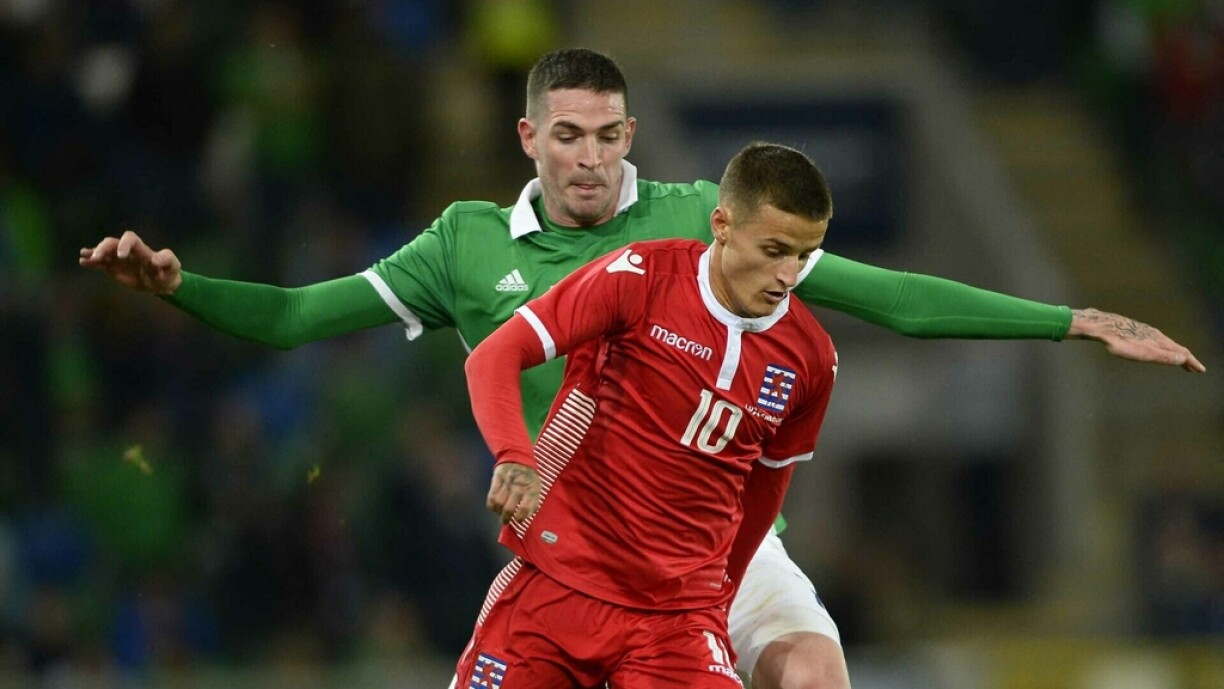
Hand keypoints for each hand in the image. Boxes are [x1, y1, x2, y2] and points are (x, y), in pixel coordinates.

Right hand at [78, 230, 182, 294]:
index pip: (130, 239)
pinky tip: (83, 261)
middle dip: (103, 248)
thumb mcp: (172, 266)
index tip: (120, 256)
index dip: (123, 244)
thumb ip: (165, 260)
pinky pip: (101, 263)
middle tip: (97, 258)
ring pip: (104, 251)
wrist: (163, 282)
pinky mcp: (114, 268)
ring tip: (85, 256)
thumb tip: (154, 260)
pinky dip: (91, 262)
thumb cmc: (169, 272)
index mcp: (142, 249)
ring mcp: (119, 259)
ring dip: (94, 252)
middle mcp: (128, 251)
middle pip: (112, 243)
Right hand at [486, 462, 541, 523]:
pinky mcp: (497, 479)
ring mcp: (507, 482)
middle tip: (505, 522)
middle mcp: (519, 486)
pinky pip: (491, 497)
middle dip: (506, 518)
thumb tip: (526, 517)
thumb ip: (533, 502)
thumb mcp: (536, 487)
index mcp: (531, 489)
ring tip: (500, 513)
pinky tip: (494, 508)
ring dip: (498, 512)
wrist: (518, 457)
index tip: (518, 521)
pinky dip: (491, 506)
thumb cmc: (528, 478)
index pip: (525, 508)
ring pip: (498, 503)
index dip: (520, 518)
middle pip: (509, 508)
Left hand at [1068, 308, 1205, 372]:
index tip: (1201, 370)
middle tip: (1194, 368)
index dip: (1191, 362)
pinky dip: (1160, 347)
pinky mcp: (1133, 330)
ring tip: (1177, 359)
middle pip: (1174, 347)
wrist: (1102, 327)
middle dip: (1185, 358)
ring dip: (1173, 352)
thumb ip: (1164, 356)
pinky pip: (1152, 340)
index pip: (1181, 352)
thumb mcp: (1145, 353)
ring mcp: (1143, 331)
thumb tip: (1184, 358)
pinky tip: (1153, 348)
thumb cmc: (1122, 343)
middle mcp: (1154, 334)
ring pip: (1163, 343)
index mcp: (1159, 340)